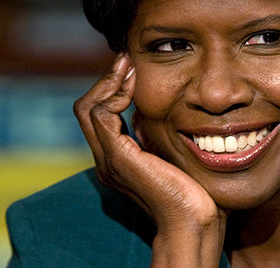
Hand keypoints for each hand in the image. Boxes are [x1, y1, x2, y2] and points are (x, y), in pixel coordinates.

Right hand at [73, 53, 226, 267]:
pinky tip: (134, 89)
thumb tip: (145, 114)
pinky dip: (115, 96)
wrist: (193, 218)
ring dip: (109, 83)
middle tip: (126, 60)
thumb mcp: (168, 153)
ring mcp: (110, 159)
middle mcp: (106, 159)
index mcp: (118, 158)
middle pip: (86, 108)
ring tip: (129, 67)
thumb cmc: (191, 190)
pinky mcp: (118, 157)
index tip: (132, 69)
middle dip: (107, 80)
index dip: (112, 89)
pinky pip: (102, 115)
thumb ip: (152, 135)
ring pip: (88, 108)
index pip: (99, 114)